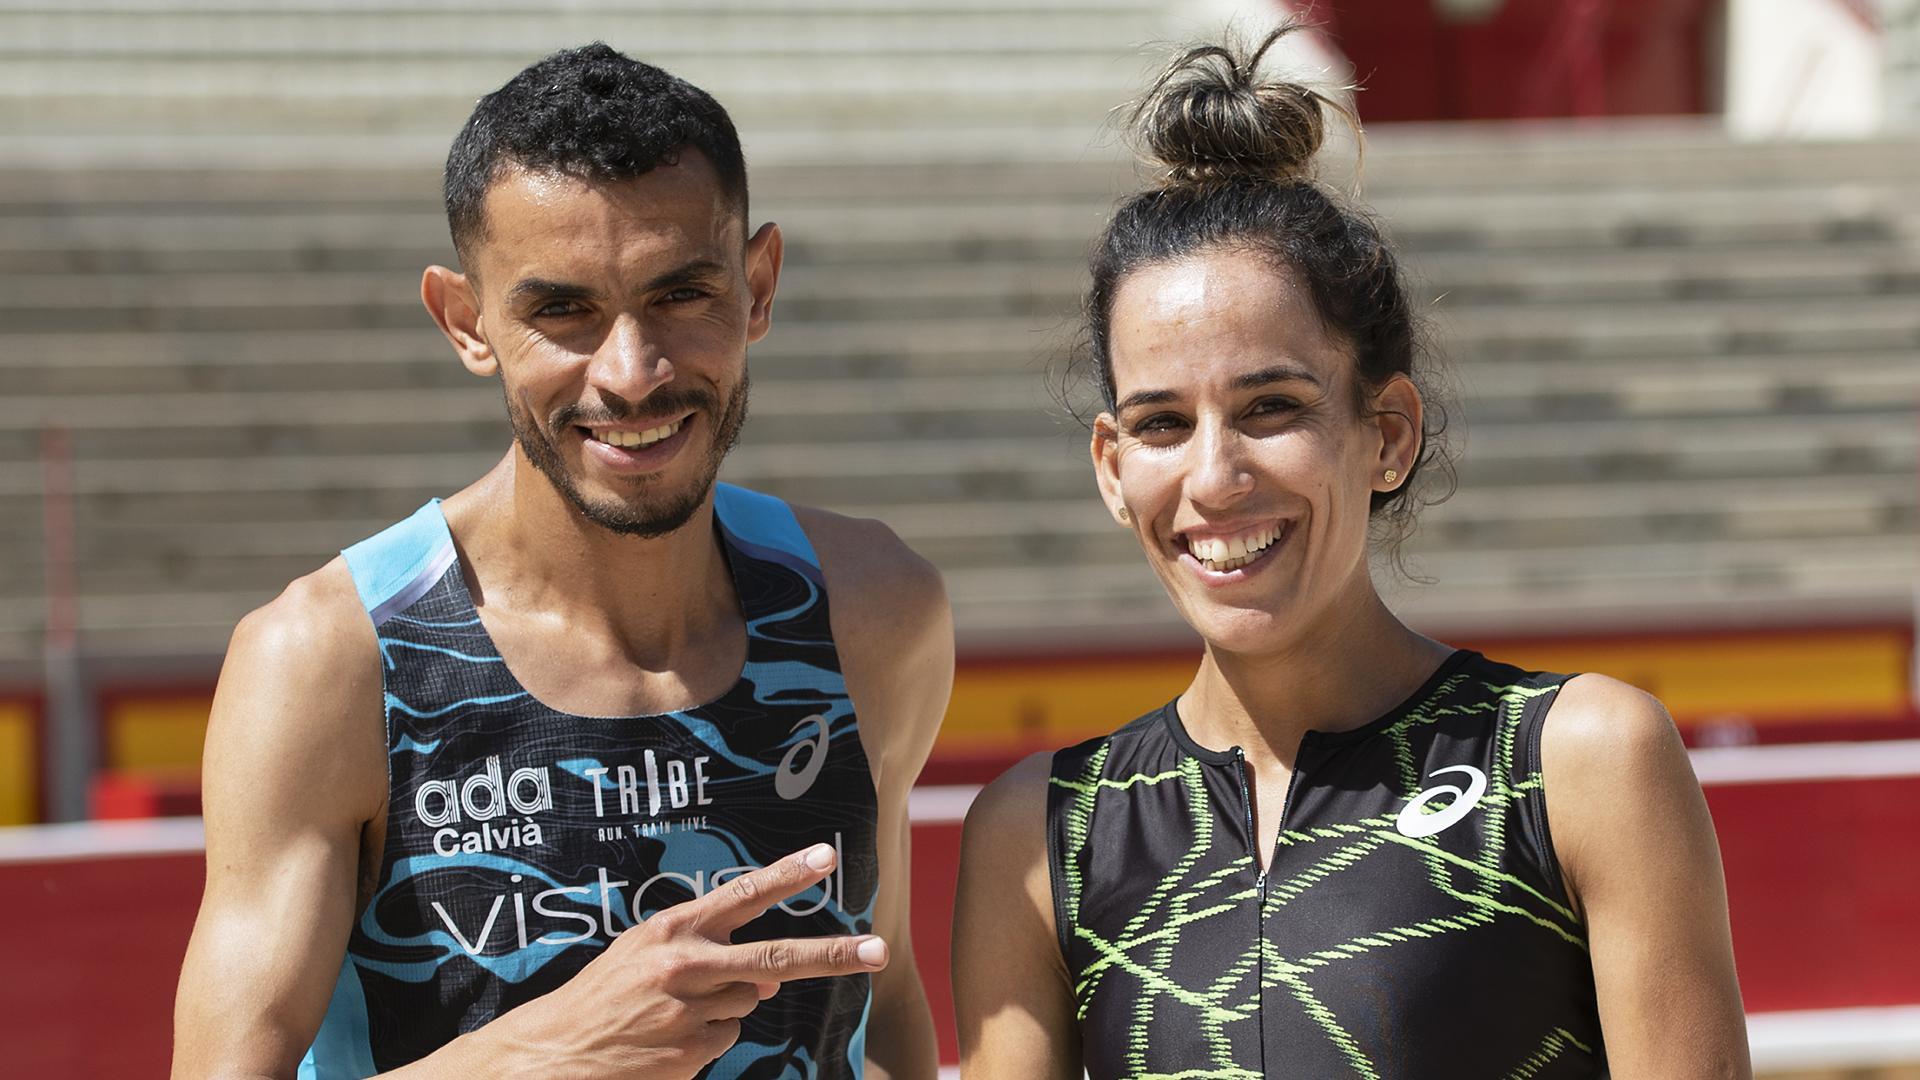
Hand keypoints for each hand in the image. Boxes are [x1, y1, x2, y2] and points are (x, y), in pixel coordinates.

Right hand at [511, 842, 888, 1077]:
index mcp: (673, 929)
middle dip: (833, 955)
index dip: (788, 874)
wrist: (554, 1051)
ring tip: (671, 1013)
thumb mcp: (645, 955)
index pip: (742, 894)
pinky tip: (667, 1039)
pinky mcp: (690, 1053)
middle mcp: (686, 966)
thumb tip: (766, 985)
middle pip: (775, 960)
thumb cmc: (605, 994)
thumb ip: (706, 952)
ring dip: (723, 1008)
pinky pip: (726, 1039)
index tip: (827, 856)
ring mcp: (690, 1012)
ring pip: (747, 1005)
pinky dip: (706, 1040)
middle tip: (879, 950)